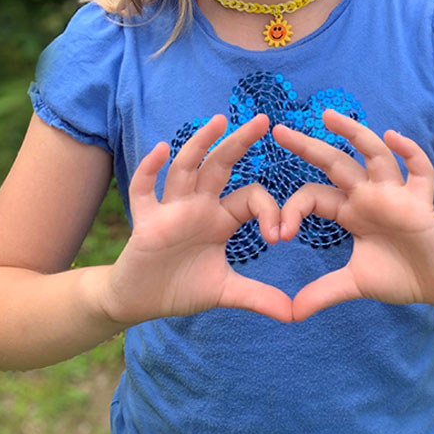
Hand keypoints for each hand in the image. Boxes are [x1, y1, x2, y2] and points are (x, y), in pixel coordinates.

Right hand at [101, 113, 292, 324]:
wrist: (139, 302)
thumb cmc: (180, 288)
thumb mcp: (225, 291)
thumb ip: (258, 297)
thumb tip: (294, 315)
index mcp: (220, 218)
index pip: (250, 197)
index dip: (268, 210)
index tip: (279, 236)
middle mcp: (198, 206)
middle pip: (220, 166)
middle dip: (240, 142)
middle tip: (263, 119)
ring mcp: (170, 209)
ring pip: (186, 169)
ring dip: (200, 144)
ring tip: (218, 121)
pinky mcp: (145, 221)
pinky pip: (144, 190)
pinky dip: (150, 170)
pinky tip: (162, 150)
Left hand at [274, 110, 433, 321]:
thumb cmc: (402, 277)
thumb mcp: (356, 284)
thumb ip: (324, 292)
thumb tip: (292, 313)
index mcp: (350, 211)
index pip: (314, 195)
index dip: (294, 209)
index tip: (278, 235)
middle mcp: (369, 195)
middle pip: (335, 162)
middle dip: (308, 146)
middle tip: (278, 131)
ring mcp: (395, 194)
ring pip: (373, 154)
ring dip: (353, 133)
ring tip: (327, 116)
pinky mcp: (421, 201)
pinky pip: (418, 169)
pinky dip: (408, 151)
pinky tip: (393, 137)